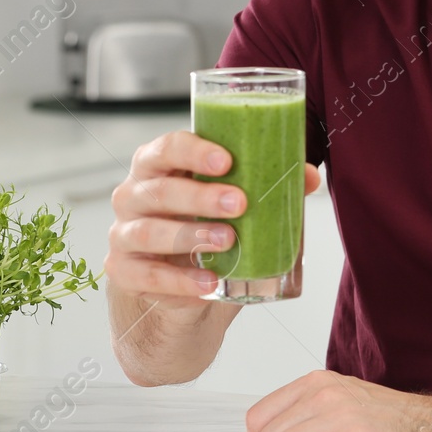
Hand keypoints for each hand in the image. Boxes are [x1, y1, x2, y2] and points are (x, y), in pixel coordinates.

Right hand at [105, 130, 320, 309]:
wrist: (178, 283)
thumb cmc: (203, 226)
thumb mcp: (233, 205)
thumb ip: (266, 186)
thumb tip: (308, 175)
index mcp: (158, 166)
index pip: (166, 148)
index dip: (193, 151)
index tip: (226, 160)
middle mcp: (134, 195)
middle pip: (159, 189)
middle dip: (200, 196)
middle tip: (240, 203)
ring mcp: (123, 234)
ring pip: (148, 231)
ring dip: (190, 235)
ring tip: (228, 240)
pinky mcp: (123, 271)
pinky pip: (146, 276)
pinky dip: (179, 281)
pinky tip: (208, 282)